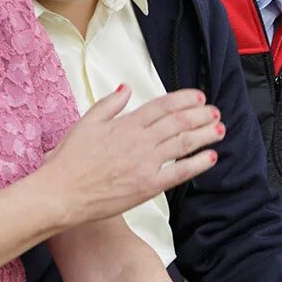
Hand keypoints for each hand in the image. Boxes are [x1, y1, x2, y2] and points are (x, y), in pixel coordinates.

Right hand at [40, 88, 219, 228]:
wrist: (62, 193)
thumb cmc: (69, 161)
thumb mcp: (86, 123)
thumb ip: (109, 104)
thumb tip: (126, 88)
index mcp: (126, 124)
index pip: (163, 105)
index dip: (185, 99)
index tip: (199, 97)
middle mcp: (140, 141)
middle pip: (178, 122)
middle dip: (201, 115)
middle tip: (215, 112)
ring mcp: (146, 164)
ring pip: (183, 144)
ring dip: (204, 134)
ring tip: (219, 129)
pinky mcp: (148, 186)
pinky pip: (179, 173)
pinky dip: (197, 164)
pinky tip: (210, 157)